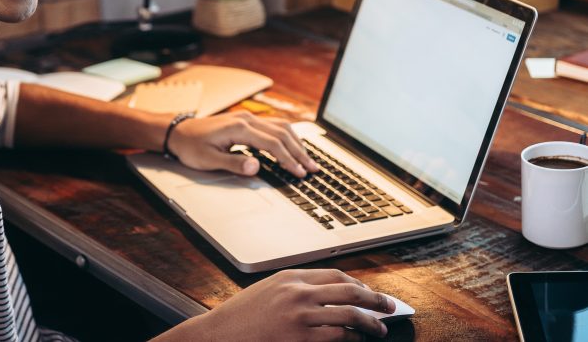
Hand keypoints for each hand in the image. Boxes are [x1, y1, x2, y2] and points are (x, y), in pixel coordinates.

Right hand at [158, 269, 393, 341]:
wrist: (220, 334)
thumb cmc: (243, 315)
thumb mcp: (270, 290)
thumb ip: (296, 288)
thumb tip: (328, 294)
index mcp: (292, 276)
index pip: (336, 275)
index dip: (359, 285)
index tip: (370, 293)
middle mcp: (299, 291)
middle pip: (348, 291)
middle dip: (374, 299)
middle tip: (390, 306)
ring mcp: (300, 314)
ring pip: (348, 314)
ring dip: (370, 323)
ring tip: (380, 329)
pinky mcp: (300, 337)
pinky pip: (337, 336)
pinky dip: (353, 339)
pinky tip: (359, 341)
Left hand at [167, 111, 318, 177]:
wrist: (178, 131)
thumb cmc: (192, 147)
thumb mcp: (209, 160)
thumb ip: (234, 163)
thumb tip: (257, 167)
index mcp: (239, 128)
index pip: (273, 144)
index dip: (289, 159)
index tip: (300, 172)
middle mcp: (247, 119)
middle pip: (282, 133)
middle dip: (299, 152)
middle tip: (312, 168)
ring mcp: (247, 117)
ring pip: (280, 126)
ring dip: (296, 142)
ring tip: (307, 158)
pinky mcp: (246, 119)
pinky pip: (273, 124)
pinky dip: (287, 135)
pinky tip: (292, 145)